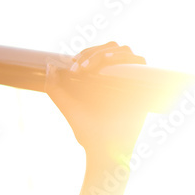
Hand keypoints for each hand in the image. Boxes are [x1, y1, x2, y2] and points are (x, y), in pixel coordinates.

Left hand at [45, 42, 149, 164]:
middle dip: (93, 52)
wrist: (102, 146)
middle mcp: (119, 77)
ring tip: (90, 67)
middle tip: (79, 68)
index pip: (98, 52)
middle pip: (112, 48)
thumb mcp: (67, 105)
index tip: (72, 65)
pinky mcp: (144, 88)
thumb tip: (51, 65)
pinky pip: (141, 64)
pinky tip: (108, 65)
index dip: (86, 52)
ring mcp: (132, 81)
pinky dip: (127, 58)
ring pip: (126, 52)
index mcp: (102, 77)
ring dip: (107, 52)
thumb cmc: (86, 129)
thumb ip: (55, 87)